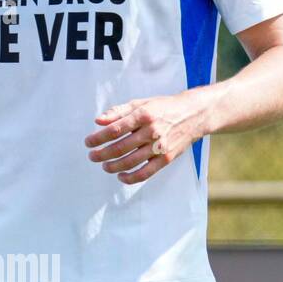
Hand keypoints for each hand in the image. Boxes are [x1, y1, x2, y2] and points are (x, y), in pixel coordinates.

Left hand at [84, 94, 208, 183]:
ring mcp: (160, 146)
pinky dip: (131, 178)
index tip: (88, 142)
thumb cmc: (163, 107)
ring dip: (113, 166)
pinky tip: (121, 176)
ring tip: (104, 165)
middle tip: (92, 156)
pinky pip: (146, 173)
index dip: (98, 138)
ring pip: (130, 162)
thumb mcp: (141, 103)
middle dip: (101, 154)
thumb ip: (118, 111)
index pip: (114, 130)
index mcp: (143, 115)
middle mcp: (151, 131)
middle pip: (120, 148)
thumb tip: (98, 121)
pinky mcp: (167, 158)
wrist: (194, 114)